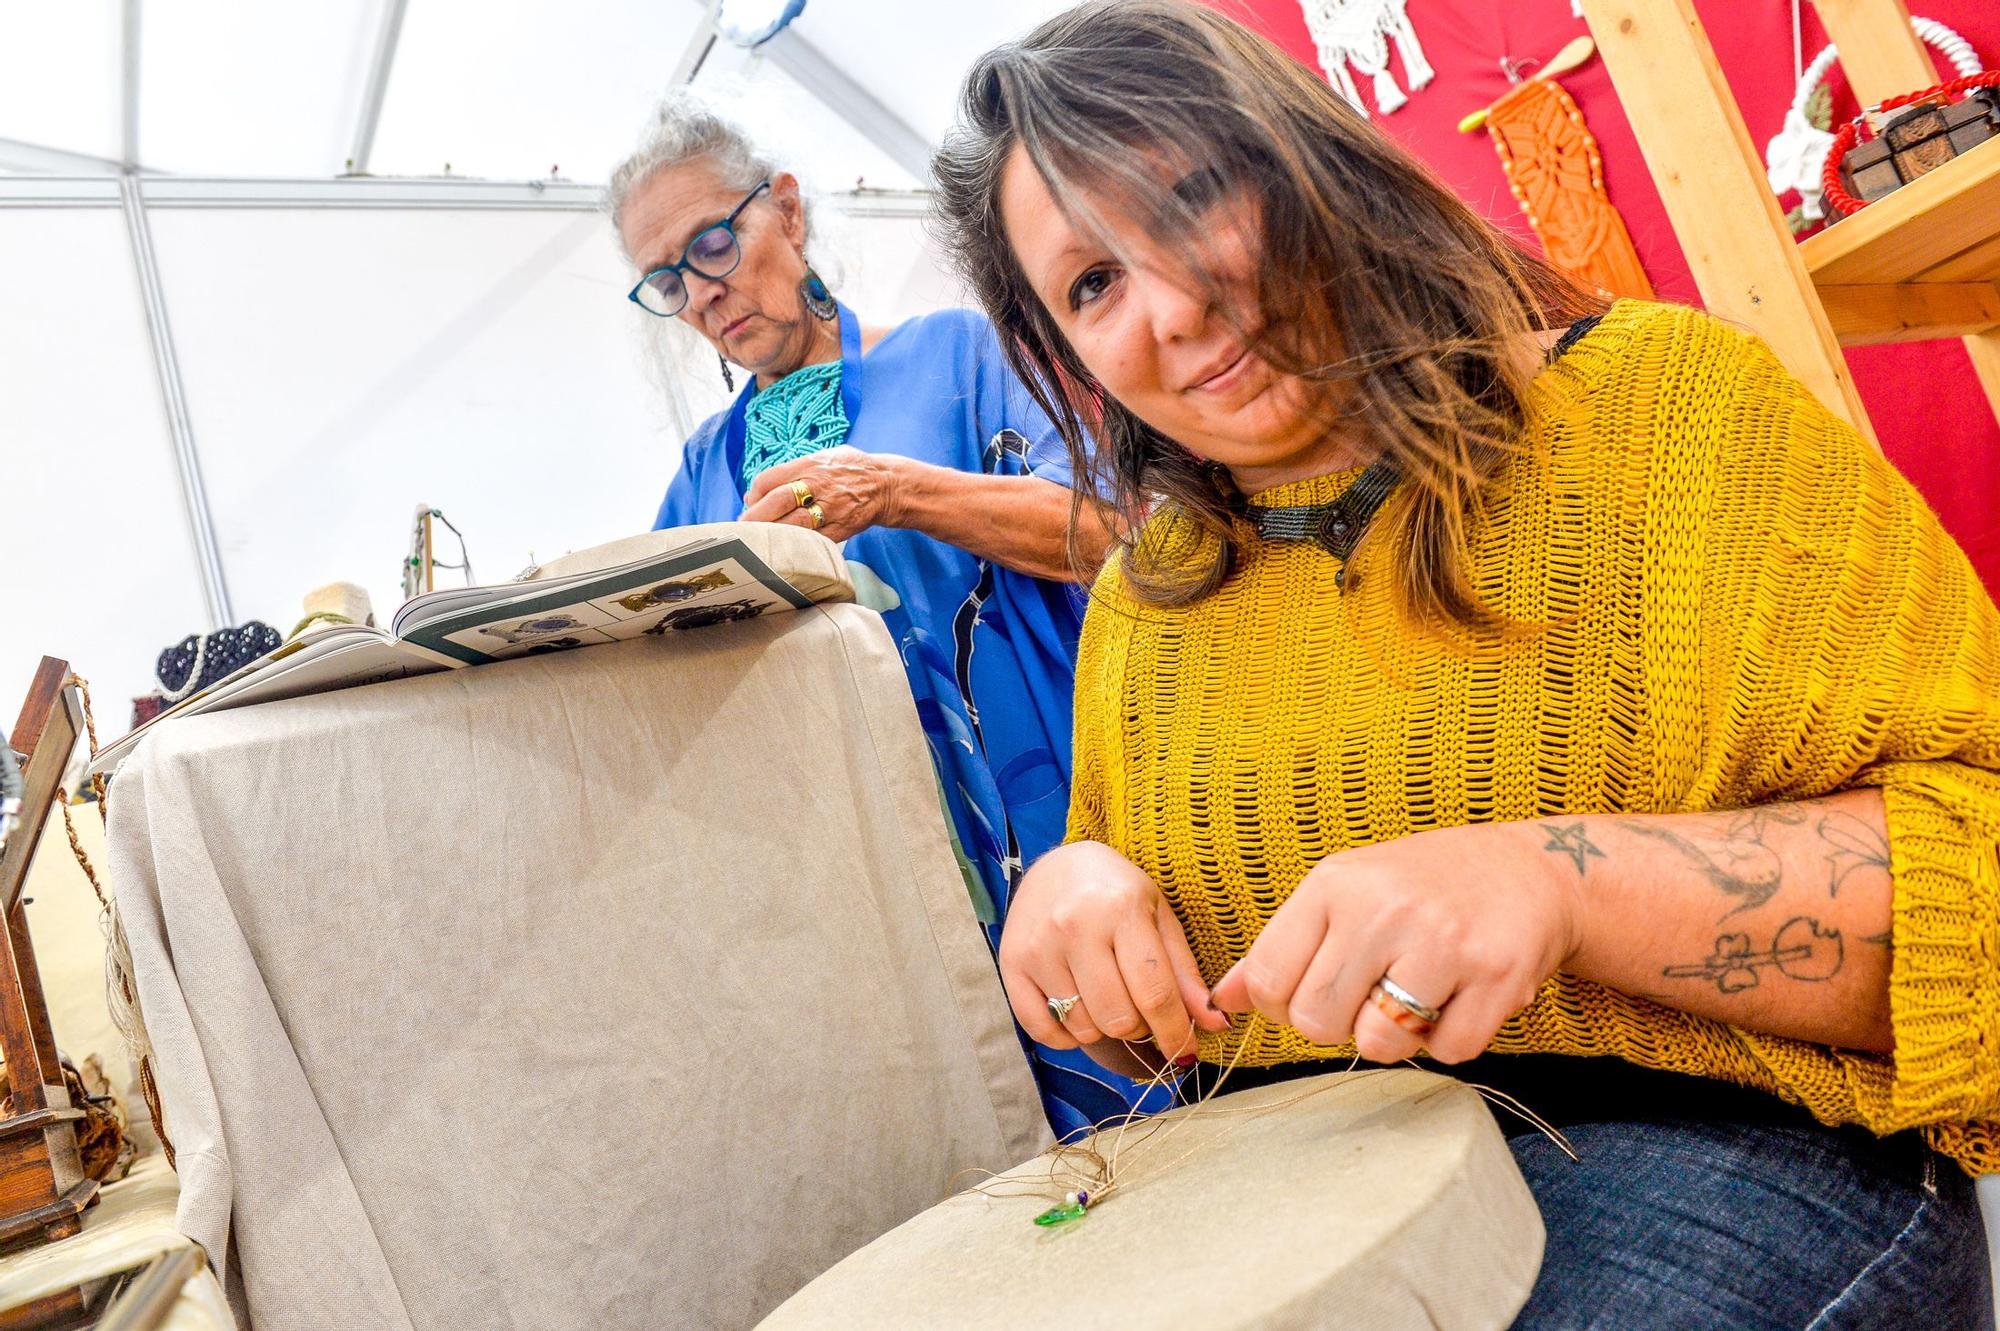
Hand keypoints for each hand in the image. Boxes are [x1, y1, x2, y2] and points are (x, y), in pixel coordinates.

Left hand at [741, 446, 906, 540]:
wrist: (887, 485)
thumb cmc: (850, 470)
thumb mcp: (823, 457)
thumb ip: (793, 470)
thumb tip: (759, 489)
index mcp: (810, 465)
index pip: (769, 479)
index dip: (753, 495)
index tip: (749, 505)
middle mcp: (818, 485)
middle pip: (777, 502)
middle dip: (754, 518)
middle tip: (743, 529)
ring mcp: (830, 508)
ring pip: (793, 525)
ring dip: (772, 534)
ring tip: (760, 541)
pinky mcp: (841, 528)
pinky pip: (813, 540)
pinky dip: (795, 545)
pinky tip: (785, 548)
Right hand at [998, 841, 1231, 1064]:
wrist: (1059, 865)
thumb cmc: (1117, 892)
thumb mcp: (1159, 919)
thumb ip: (1185, 974)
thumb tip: (1215, 1026)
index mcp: (1120, 910)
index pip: (1154, 993)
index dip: (1175, 1032)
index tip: (1186, 1051)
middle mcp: (1074, 926)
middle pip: (1118, 1018)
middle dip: (1139, 1027)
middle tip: (1140, 1008)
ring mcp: (1038, 947)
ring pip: (1083, 1028)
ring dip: (1103, 1028)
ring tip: (1107, 998)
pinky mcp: (1011, 964)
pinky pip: (1042, 1029)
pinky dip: (1066, 1035)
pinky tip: (1077, 1011)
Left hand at [1207, 821, 1585, 1064]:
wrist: (1528, 870)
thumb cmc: (1419, 886)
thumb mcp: (1342, 892)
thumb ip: (1281, 947)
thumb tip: (1220, 1001)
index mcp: (1335, 884)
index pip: (1270, 979)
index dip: (1284, 1005)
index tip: (1313, 992)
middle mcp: (1385, 908)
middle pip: (1316, 1021)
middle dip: (1337, 1025)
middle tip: (1369, 996)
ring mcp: (1444, 942)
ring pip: (1378, 1044)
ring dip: (1393, 1038)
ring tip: (1414, 996)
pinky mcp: (1498, 976)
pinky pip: (1447, 1053)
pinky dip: (1450, 1041)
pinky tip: (1460, 998)